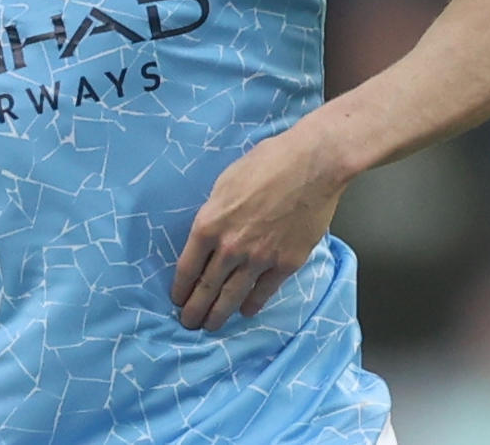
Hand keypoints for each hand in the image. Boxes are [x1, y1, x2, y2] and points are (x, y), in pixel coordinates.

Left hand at [170, 125, 346, 330]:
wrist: (312, 165)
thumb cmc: (267, 163)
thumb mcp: (225, 183)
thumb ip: (215, 213)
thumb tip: (211, 232)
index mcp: (209, 224)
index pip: (188, 267)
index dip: (181, 288)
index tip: (177, 299)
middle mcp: (230, 247)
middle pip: (207, 287)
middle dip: (195, 310)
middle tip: (188, 323)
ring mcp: (259, 258)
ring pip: (233, 296)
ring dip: (219, 314)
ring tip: (211, 326)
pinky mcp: (286, 263)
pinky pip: (264, 291)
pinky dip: (253, 304)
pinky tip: (246, 310)